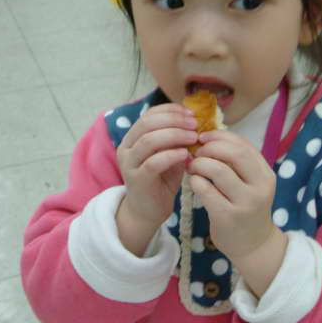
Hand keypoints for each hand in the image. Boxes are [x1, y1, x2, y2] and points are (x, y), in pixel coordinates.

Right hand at [117, 103, 197, 229]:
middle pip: (148, 123)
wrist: (148, 212)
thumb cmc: (161, 181)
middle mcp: (127, 147)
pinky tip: (185, 154)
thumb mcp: (170, 154)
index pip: (149, 114)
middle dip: (174, 120)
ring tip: (193, 138)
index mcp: (133, 137)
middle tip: (195, 125)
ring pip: (149, 140)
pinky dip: (170, 155)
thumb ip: (176, 139)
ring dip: (174, 135)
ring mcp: (129, 163)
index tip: (191, 114)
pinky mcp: (136, 180)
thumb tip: (194, 122)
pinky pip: (153, 162)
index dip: (171, 110)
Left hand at [187, 130, 276, 263]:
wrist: (253, 245)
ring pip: (218, 170)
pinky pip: (206, 190)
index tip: (203, 137)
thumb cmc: (245, 207)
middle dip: (210, 148)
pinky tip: (193, 182)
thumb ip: (235, 162)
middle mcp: (260, 187)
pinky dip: (195, 181)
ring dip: (200, 164)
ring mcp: (245, 203)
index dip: (220, 136)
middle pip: (234, 153)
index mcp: (265, 174)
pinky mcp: (228, 216)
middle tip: (197, 153)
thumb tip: (208, 137)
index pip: (243, 145)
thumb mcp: (250, 183)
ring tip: (193, 167)